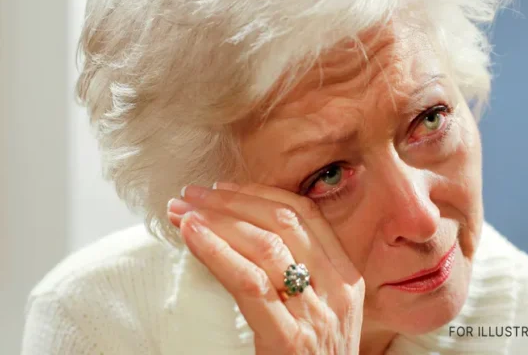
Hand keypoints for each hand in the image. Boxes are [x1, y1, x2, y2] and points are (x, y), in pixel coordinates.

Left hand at [167, 182, 365, 354]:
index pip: (305, 214)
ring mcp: (317, 315)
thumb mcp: (319, 313)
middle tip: (190, 194)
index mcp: (347, 278)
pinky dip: (215, 251)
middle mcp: (338, 290)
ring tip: (180, 212)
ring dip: (216, 221)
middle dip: (230, 201)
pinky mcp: (290, 340)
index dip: (258, 193)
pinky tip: (191, 236)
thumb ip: (299, 275)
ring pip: (264, 246)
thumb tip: (246, 233)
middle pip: (282, 223)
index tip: (221, 188)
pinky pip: (248, 282)